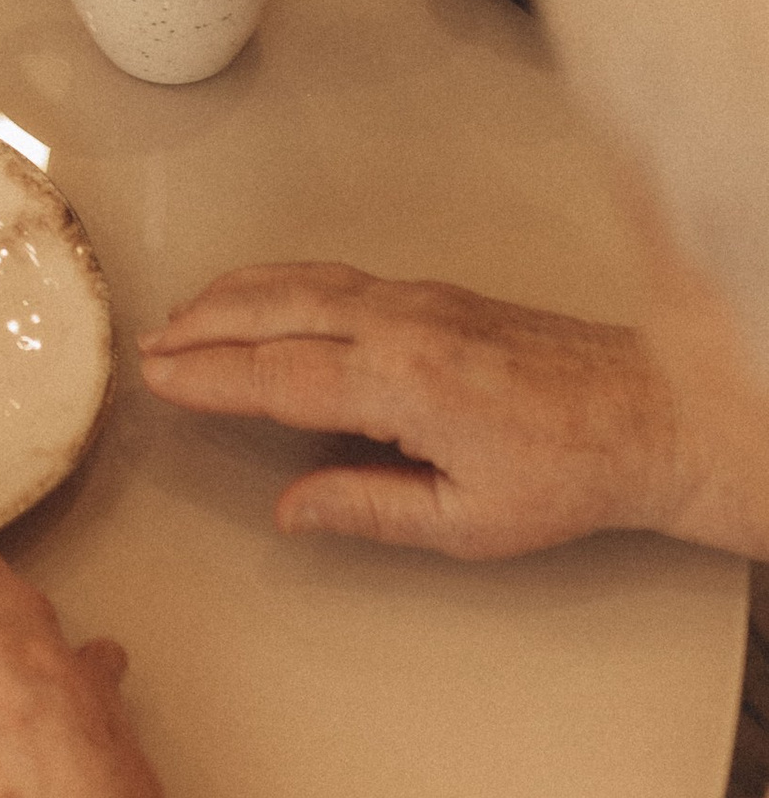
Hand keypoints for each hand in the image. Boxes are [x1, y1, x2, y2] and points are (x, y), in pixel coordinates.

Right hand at [139, 264, 676, 556]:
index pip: (279, 375)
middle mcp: (400, 324)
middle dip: (204, 327)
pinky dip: (278, 281)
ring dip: (234, 295)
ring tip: (183, 318)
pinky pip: (332, 275)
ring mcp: (416, 299)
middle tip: (150, 347)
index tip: (160, 380)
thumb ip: (368, 509)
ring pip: (300, 281)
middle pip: (275, 310)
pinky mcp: (432, 292)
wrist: (646, 411)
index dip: (211, 378)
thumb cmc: (566, 474)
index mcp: (402, 383)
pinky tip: (261, 295)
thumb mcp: (467, 522)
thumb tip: (291, 509)